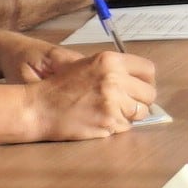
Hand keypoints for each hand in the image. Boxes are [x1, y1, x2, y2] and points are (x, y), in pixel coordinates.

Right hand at [23, 43, 160, 140]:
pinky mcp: (108, 123)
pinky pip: (126, 126)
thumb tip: (140, 79)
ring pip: (141, 112)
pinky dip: (117, 126)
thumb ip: (115, 69)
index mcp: (110, 61)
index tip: (140, 87)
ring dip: (130, 114)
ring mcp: (112, 103)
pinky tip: (100, 120)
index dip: (146, 80)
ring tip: (111, 111)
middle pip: (149, 93)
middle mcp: (114, 80)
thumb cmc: (60, 86)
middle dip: (141, 100)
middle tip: (127, 102)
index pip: (148, 70)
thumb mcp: (88, 65)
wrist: (38, 108)